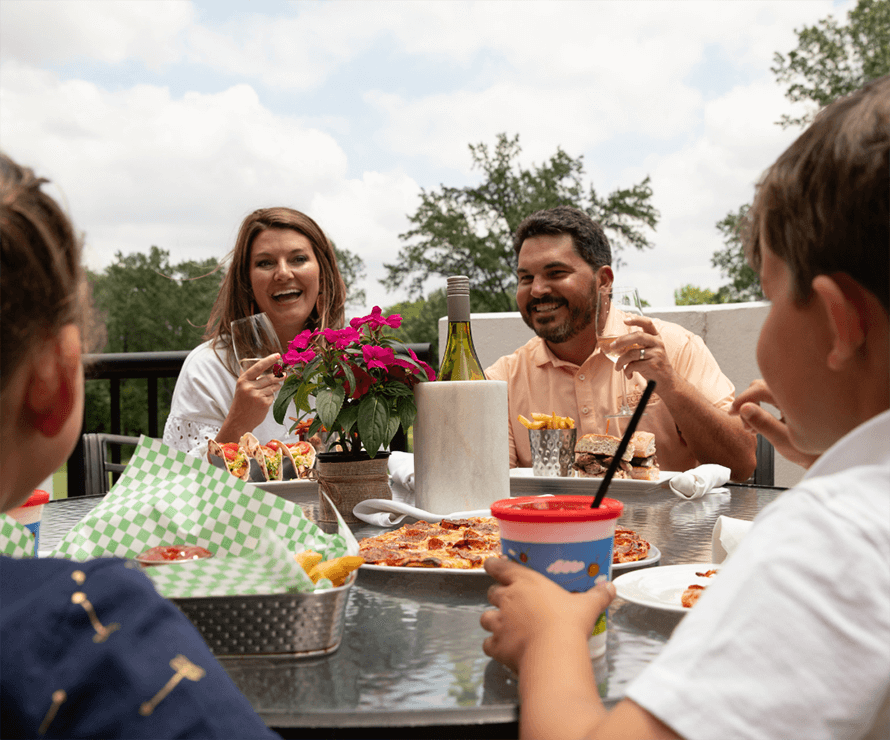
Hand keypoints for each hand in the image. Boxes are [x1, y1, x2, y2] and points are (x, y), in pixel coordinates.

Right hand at [224, 353, 283, 436]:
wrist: (238, 421)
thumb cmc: (241, 404)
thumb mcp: (241, 388)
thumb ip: (251, 378)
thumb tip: (266, 367)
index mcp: (243, 380)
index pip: (258, 367)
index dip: (269, 360)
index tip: (277, 355)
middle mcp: (249, 387)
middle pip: (270, 377)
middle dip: (279, 375)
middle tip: (284, 374)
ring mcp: (257, 395)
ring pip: (274, 386)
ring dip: (276, 387)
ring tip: (271, 390)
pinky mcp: (264, 403)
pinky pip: (273, 396)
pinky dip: (271, 398)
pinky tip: (264, 401)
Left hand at [480, 557, 615, 673]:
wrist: (553, 653)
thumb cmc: (568, 622)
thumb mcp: (586, 605)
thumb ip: (597, 595)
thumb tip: (610, 587)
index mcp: (525, 582)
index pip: (500, 567)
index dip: (493, 566)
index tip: (490, 565)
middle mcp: (507, 599)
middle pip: (492, 593)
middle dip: (498, 597)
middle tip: (509, 603)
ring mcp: (499, 623)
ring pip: (485, 617)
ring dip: (492, 621)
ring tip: (503, 627)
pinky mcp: (496, 645)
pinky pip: (488, 644)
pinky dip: (493, 646)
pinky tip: (502, 650)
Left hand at [613, 316, 675, 388]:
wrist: (667, 381)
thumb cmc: (653, 364)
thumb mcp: (649, 351)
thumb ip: (638, 345)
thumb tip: (616, 344)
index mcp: (656, 337)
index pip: (648, 323)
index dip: (636, 320)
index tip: (625, 320)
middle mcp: (657, 343)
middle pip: (638, 336)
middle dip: (622, 340)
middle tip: (612, 346)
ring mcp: (656, 354)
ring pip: (632, 353)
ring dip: (620, 361)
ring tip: (617, 367)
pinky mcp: (653, 365)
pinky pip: (633, 365)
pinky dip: (627, 371)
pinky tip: (628, 374)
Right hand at [730, 379, 817, 468]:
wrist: (828, 456)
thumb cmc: (812, 451)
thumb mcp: (784, 439)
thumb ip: (763, 423)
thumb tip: (744, 408)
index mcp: (795, 398)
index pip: (759, 389)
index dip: (742, 400)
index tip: (732, 412)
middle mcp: (796, 392)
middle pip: (761, 386)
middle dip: (747, 403)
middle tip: (743, 423)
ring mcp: (796, 395)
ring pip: (765, 391)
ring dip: (754, 406)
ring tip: (753, 427)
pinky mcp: (795, 400)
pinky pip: (772, 396)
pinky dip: (763, 406)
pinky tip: (762, 421)